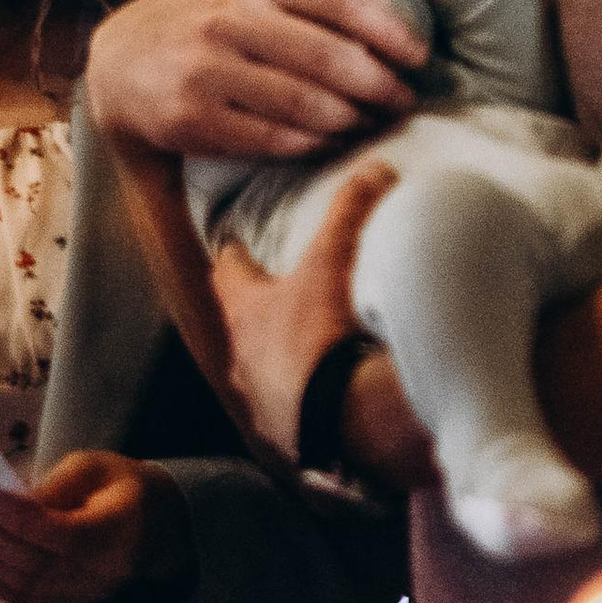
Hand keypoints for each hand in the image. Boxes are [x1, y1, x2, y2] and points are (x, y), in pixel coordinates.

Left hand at [0, 450, 192, 602]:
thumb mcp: (93, 467)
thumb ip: (52, 485)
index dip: (20, 519)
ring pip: (21, 586)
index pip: (64, 536)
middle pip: (35, 565)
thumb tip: (3, 503)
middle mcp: (102, 574)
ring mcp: (82, 595)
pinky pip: (18, 596)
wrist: (151, 526)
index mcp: (118, 533)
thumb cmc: (118, 486)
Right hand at [84, 0, 425, 161]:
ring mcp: (207, 69)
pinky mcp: (191, 116)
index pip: (338, 0)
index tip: (419, 56)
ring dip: (349, 119)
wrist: (116, 63)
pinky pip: (270, 138)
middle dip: (379, 85)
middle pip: (329, 58)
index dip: (388, 31)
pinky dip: (308, 144)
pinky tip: (327, 143)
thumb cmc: (191, 11)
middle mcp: (227, 18)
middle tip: (403, 101)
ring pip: (304, 103)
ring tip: (370, 123)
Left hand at [207, 163, 427, 492]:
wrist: (337, 418)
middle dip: (258, 312)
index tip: (237, 247)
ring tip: (306, 353)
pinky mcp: (286, 434)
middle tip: (279, 298)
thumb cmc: (322, 336)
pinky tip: (325, 400)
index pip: (227, 274)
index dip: (234, 256)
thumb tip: (374, 168)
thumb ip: (352, 211)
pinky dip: (303, 403)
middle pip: (242, 326)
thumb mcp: (334, 262)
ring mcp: (261, 400)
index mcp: (245, 313)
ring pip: (261, 373)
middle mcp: (243, 358)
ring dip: (278, 362)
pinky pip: (289, 413)